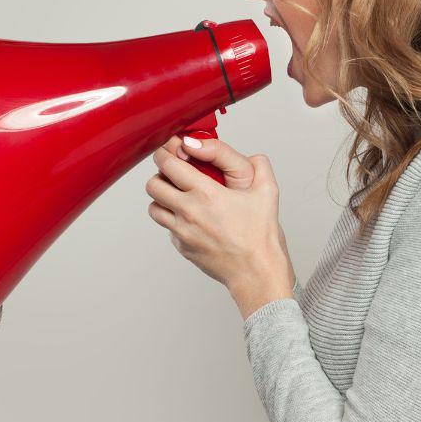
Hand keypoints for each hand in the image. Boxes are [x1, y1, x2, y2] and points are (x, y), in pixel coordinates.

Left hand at [146, 135, 295, 310]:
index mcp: (207, 194)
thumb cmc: (260, 236)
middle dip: (161, 173)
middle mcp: (188, 212)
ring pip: (153, 206)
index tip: (174, 150)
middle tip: (174, 171)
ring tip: (179, 193)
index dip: (167, 152)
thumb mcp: (267, 193)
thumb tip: (251, 154)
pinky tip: (191, 216)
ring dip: (162, 197)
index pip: (168, 163)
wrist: (256, 272)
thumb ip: (259, 166)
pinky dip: (173, 218)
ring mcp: (181, 231)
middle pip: (153, 183)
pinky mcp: (180, 245)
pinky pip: (166, 226)